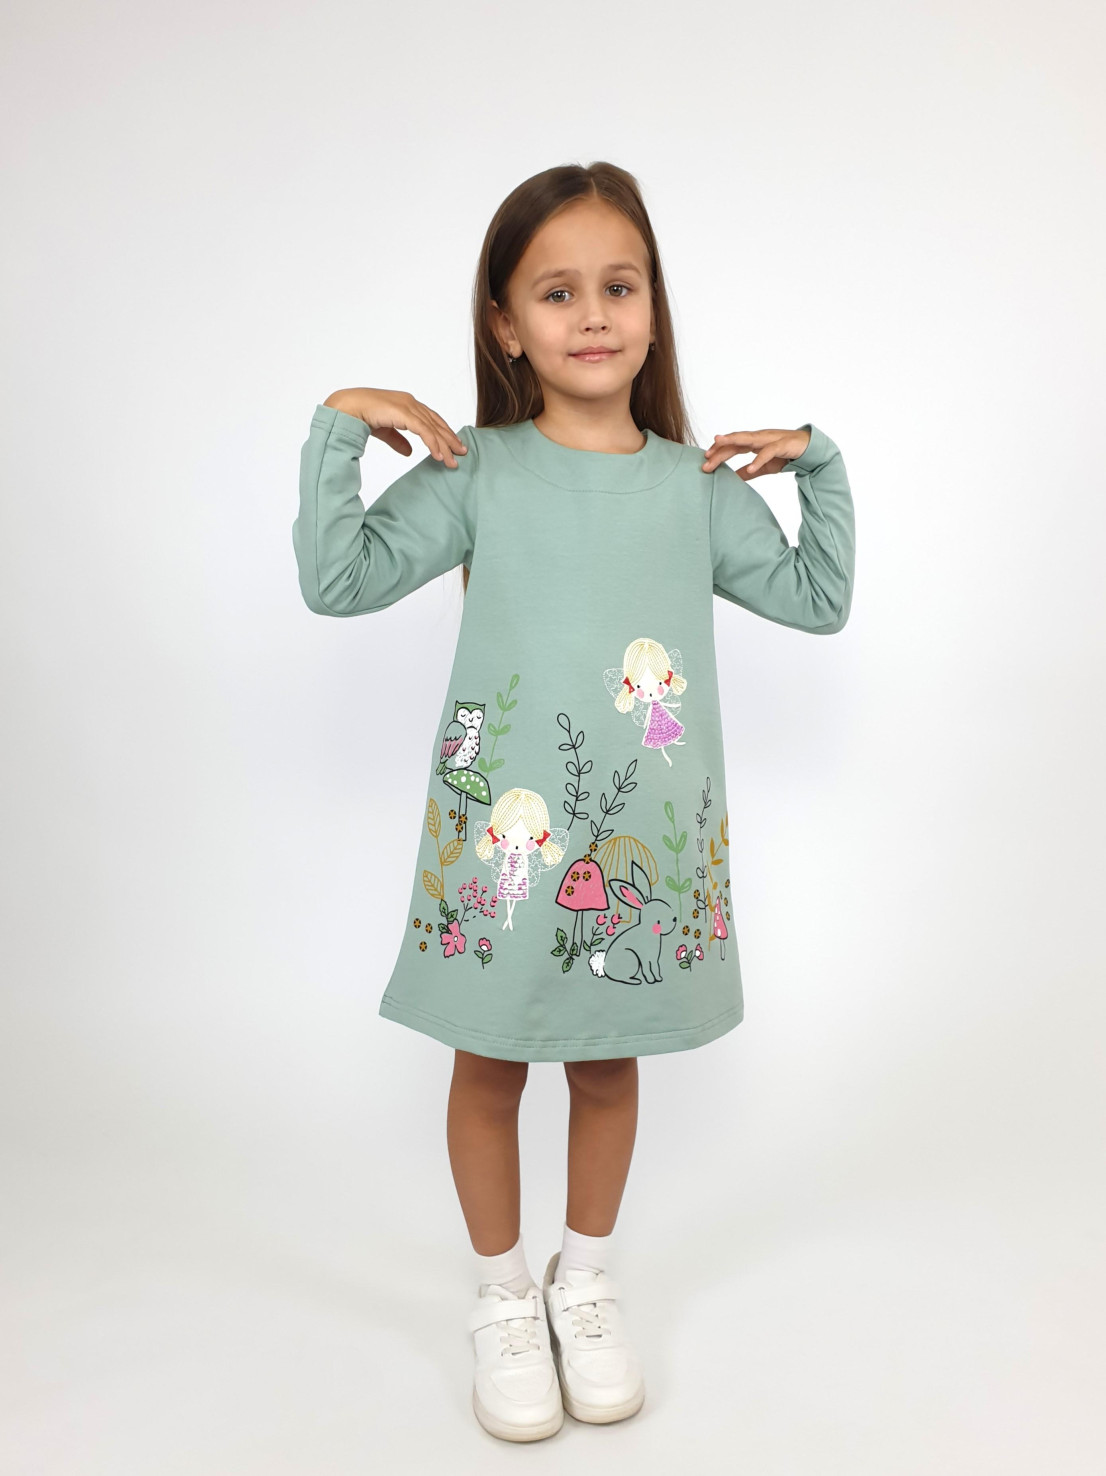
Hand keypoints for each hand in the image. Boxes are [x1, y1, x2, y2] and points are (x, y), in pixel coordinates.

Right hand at [323, 388, 468, 467]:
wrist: (348, 407)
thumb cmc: (362, 415)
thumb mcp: (386, 431)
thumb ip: (398, 440)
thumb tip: (410, 453)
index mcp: (407, 404)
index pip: (431, 419)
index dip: (444, 432)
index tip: (454, 445)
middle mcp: (411, 403)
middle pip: (437, 423)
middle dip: (450, 439)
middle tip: (462, 453)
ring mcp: (408, 406)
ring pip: (433, 428)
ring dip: (445, 446)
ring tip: (453, 461)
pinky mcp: (404, 413)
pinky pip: (424, 431)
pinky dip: (433, 444)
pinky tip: (439, 456)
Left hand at [700, 427, 809, 477]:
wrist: (810, 449)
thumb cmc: (786, 454)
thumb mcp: (765, 466)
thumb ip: (750, 471)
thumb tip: (734, 478)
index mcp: (754, 442)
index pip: (732, 445)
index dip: (719, 451)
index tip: (705, 459)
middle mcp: (759, 437)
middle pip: (735, 442)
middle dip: (720, 449)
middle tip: (705, 458)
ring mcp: (770, 439)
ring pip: (748, 438)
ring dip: (732, 441)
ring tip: (718, 443)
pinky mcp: (782, 445)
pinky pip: (768, 452)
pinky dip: (759, 460)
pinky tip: (750, 468)